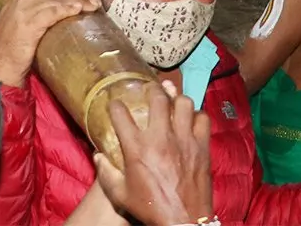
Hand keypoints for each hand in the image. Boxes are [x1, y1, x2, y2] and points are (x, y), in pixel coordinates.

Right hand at [0, 0, 98, 87]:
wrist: (1, 69)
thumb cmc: (13, 53)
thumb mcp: (22, 27)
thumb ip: (36, 16)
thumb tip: (60, 14)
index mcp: (17, 0)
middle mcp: (19, 1)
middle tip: (92, 1)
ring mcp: (22, 11)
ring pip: (55, 1)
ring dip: (75, 2)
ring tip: (90, 5)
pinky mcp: (27, 23)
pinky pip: (51, 12)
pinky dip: (65, 10)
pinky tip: (77, 9)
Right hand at [92, 79, 211, 225]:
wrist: (182, 220)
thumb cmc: (150, 208)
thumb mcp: (120, 195)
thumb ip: (106, 174)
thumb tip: (98, 156)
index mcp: (136, 148)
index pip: (120, 114)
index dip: (116, 105)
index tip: (116, 105)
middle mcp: (160, 138)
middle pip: (157, 97)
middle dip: (151, 88)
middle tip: (150, 89)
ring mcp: (184, 139)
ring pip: (183, 102)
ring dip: (177, 99)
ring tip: (173, 101)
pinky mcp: (201, 146)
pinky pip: (203, 119)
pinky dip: (197, 116)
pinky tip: (192, 120)